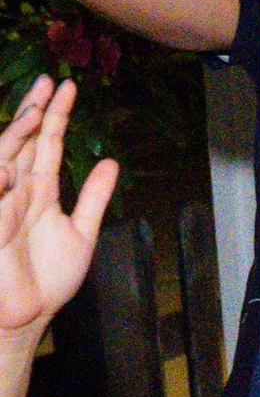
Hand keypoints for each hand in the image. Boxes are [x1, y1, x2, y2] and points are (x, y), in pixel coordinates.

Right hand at [0, 78, 116, 338]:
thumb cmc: (47, 278)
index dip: (57, 115)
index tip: (69, 87)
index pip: (46, 143)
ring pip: (5, 158)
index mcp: (38, 190)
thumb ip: (94, 196)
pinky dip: (2, 176)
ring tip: (38, 108)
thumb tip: (112, 161)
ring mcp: (0, 204)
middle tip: (51, 81)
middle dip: (36, 110)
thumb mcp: (81, 230)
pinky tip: (11, 163)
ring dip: (18, 134)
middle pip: (24, 141)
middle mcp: (15, 190)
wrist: (24, 316)